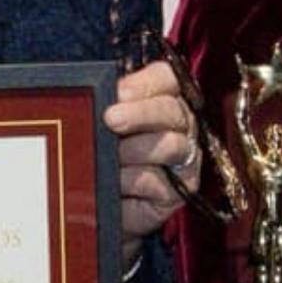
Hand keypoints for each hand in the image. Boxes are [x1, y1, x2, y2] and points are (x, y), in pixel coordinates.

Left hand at [106, 60, 200, 237]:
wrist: (98, 204)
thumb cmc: (102, 157)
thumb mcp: (99, 125)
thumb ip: (103, 103)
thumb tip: (97, 92)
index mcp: (162, 99)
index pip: (166, 78)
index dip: (146, 83)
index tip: (120, 92)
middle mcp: (180, 126)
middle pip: (172, 109)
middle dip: (140, 113)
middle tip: (111, 119)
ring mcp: (184, 159)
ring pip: (171, 145)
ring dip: (135, 150)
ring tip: (112, 158)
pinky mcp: (180, 191)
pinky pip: (159, 181)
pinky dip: (133, 180)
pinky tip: (117, 183)